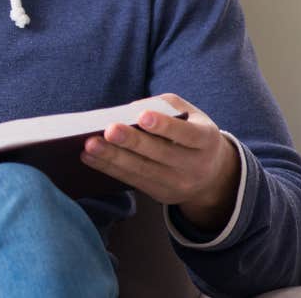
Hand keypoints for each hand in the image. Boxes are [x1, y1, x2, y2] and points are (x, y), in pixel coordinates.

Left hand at [80, 93, 240, 231]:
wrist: (212, 173)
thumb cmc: (190, 130)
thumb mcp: (188, 115)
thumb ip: (163, 108)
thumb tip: (126, 112)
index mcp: (206, 140)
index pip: (187, 134)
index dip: (165, 126)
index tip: (142, 117)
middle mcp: (196, 165)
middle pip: (161, 154)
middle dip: (132, 142)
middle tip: (108, 131)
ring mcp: (179, 184)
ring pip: (142, 171)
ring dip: (113, 158)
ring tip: (89, 144)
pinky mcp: (161, 194)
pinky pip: (132, 180)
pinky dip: (108, 168)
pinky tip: (88, 157)